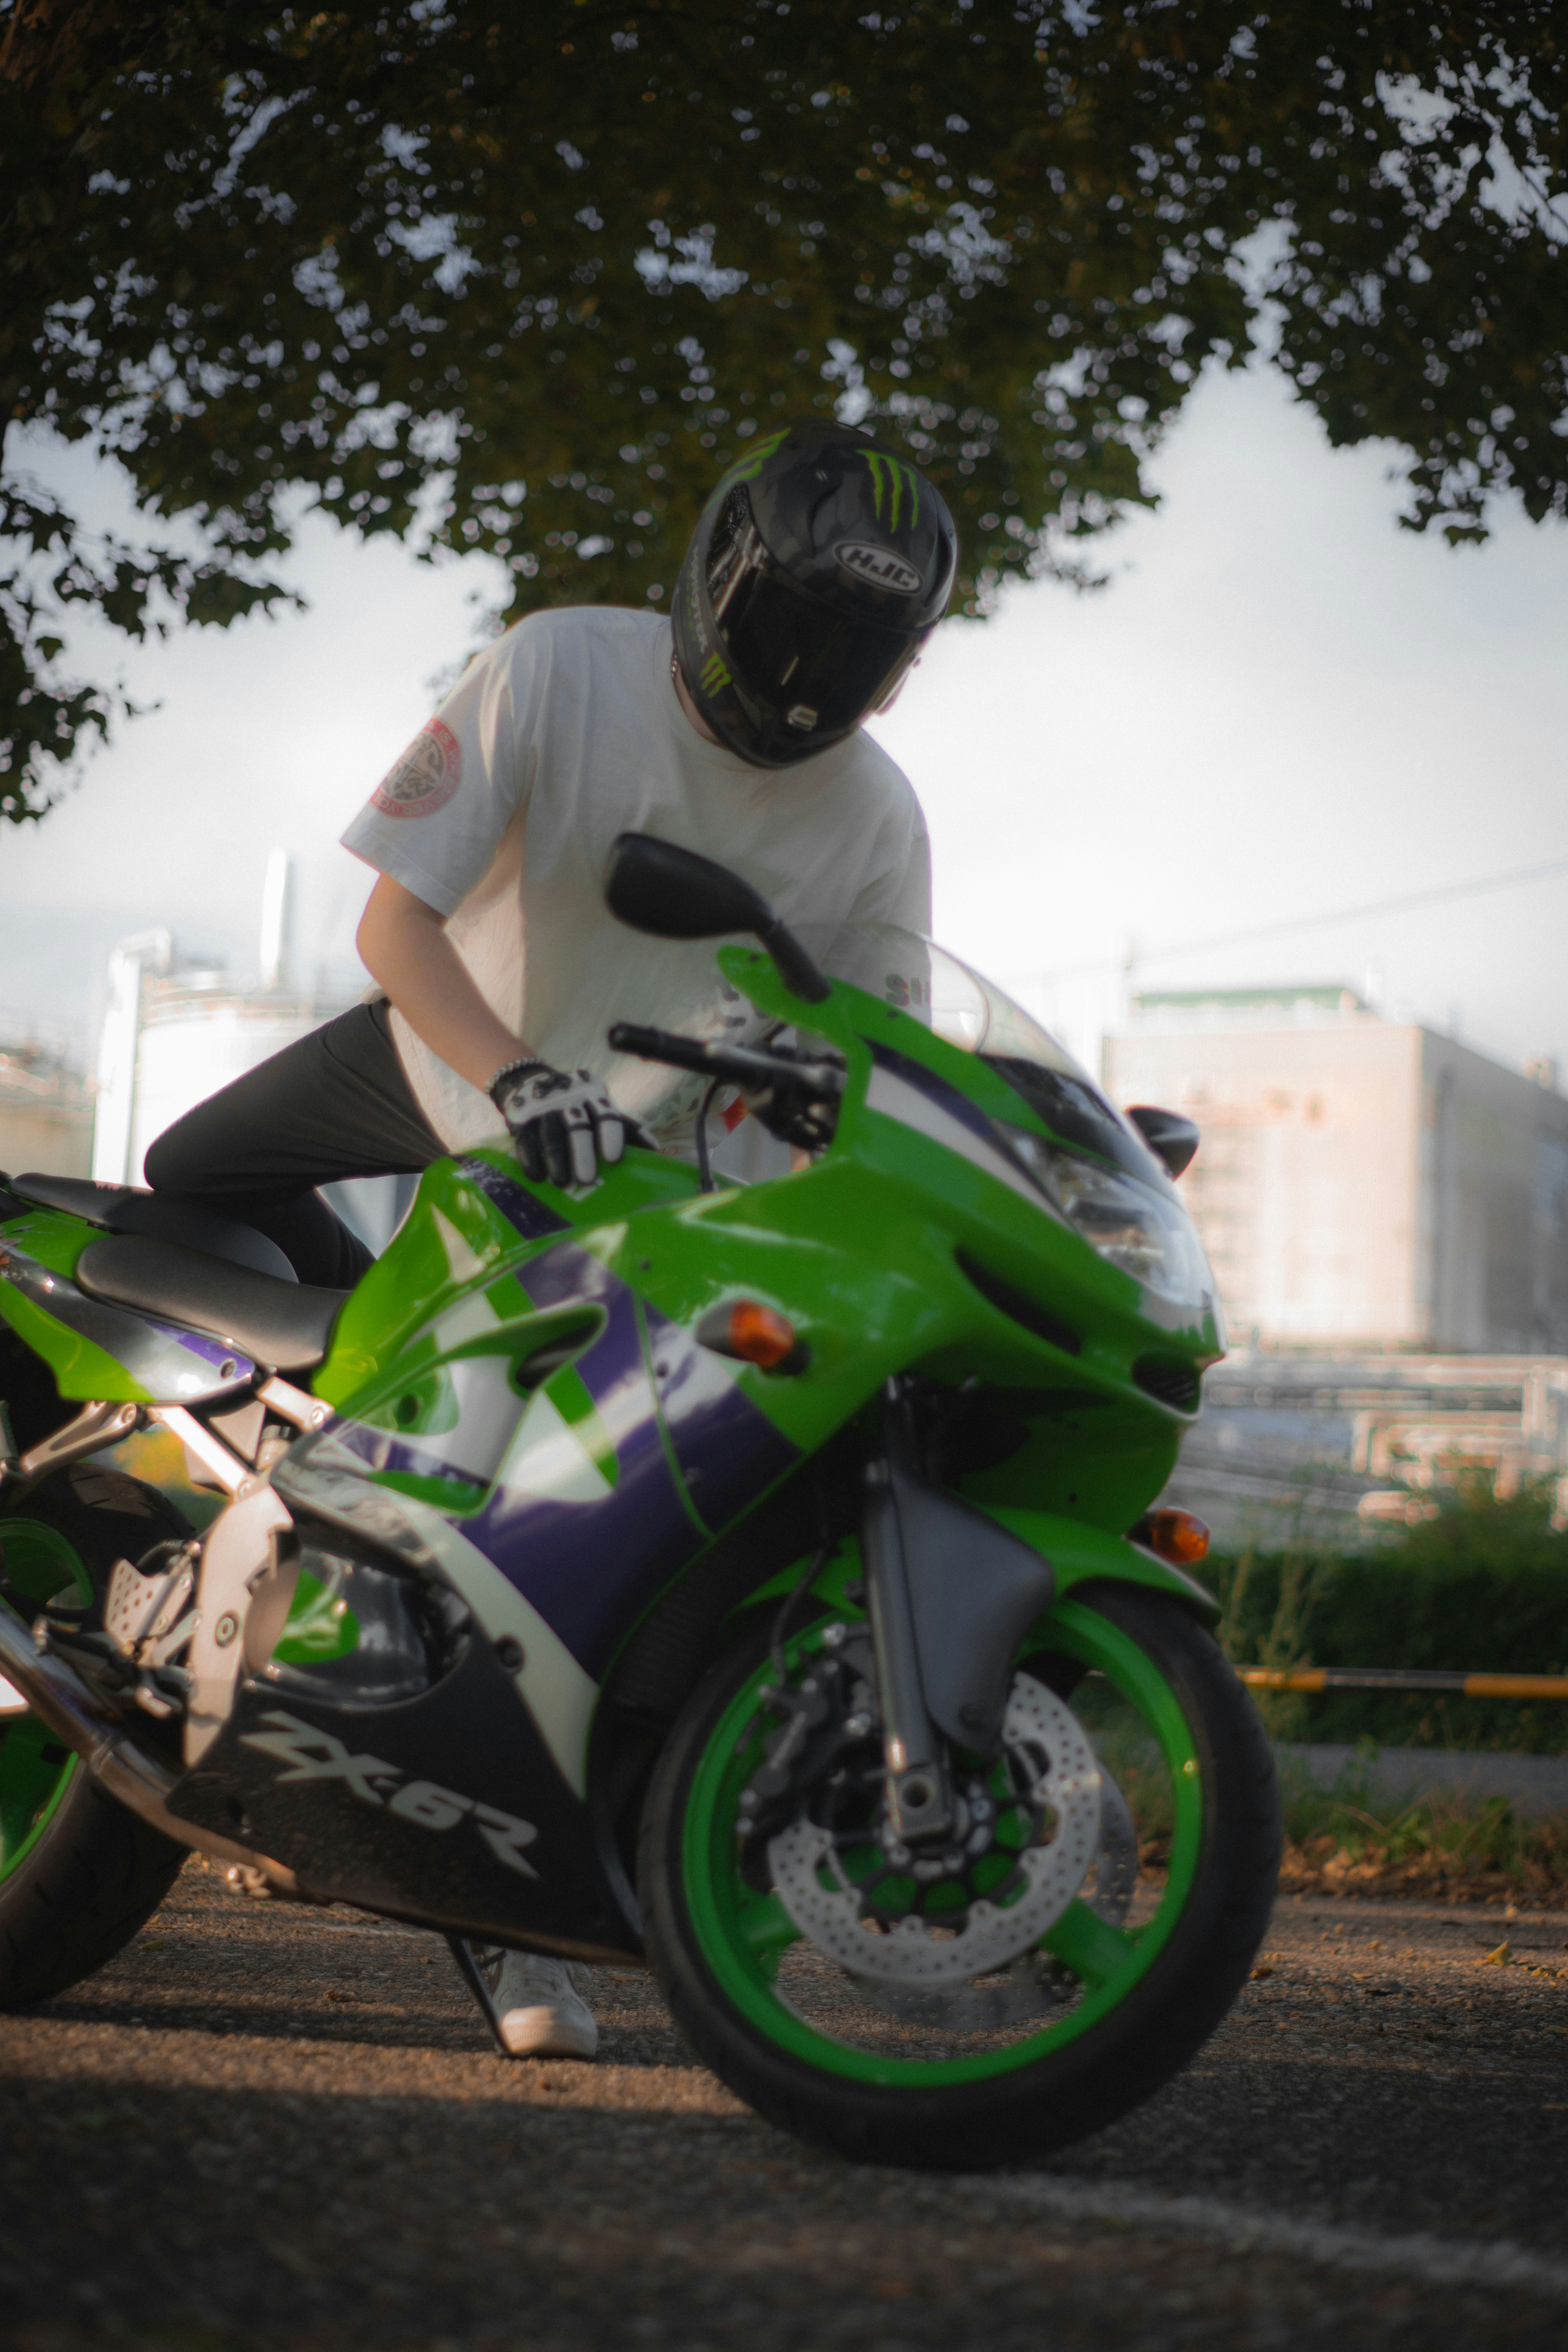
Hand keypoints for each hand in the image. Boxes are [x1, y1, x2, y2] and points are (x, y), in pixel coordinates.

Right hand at [488, 1060, 646, 1188]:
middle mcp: (570, 1100)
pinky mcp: (521, 1118)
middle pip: (578, 1127)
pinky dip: (530, 1158)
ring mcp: (544, 1109)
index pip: (607, 1115)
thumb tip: (656, 1152)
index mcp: (594, 1098)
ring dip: (557, 1160)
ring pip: (552, 1134)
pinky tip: (536, 1175)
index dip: (612, 1135)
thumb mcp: (601, 1109)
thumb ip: (626, 1128)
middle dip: (582, 1153)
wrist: (530, 1082)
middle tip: (586, 1179)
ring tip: (561, 1182)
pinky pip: (525, 1139)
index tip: (614, 1158)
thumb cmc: (577, 1106)